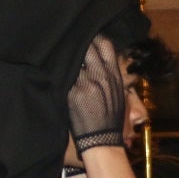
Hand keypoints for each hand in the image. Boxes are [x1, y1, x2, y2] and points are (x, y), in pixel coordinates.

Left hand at [67, 35, 125, 152]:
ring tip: (64, 55)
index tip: (91, 37)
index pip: (106, 46)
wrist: (103, 139)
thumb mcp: (120, 96)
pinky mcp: (72, 93)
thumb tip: (104, 65)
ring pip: (75, 61)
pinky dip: (63, 73)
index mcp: (114, 75)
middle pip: (89, 48)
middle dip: (81, 44)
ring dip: (70, 58)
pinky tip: (58, 70)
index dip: (97, 39)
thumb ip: (112, 78)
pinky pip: (66, 76)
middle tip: (74, 43)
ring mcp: (86, 84)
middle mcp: (100, 76)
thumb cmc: (113, 120)